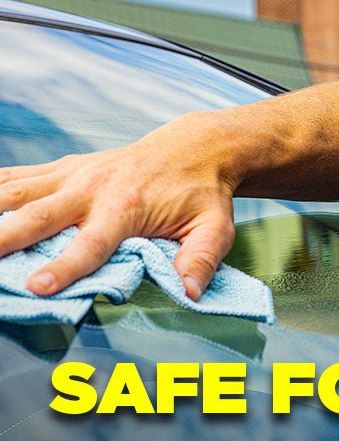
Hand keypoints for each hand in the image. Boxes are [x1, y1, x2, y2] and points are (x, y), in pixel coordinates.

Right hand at [0, 112, 237, 299]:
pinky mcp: (61, 168)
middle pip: (39, 217)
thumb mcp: (215, 228)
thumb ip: (201, 259)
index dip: (65, 266)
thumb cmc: (201, 194)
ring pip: (16, 192)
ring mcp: (72, 175)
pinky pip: (15, 176)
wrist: (194, 148)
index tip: (38, 287)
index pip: (91, 243)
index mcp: (126, 208)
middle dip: (3, 239)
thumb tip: (189, 292)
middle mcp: (92, 188)